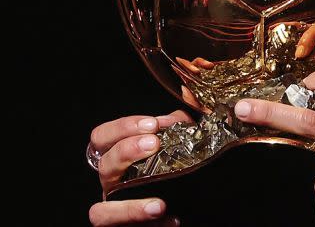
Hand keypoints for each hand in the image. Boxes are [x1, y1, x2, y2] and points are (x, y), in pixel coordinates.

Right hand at [87, 110, 193, 225]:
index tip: (152, 124)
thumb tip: (176, 120)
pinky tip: (173, 221)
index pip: (102, 138)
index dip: (122, 128)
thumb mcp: (176, 145)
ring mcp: (115, 210)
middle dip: (126, 152)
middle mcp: (112, 185)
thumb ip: (175, 128)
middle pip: (105, 167)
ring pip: (102, 213)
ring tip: (158, 206)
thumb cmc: (175, 170)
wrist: (191, 204)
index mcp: (118, 160)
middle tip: (154, 143)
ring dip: (129, 208)